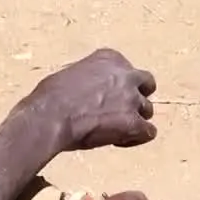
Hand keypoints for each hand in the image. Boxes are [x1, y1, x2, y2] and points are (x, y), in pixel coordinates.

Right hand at [23, 49, 156, 150]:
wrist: (51, 115)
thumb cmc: (51, 97)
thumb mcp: (70, 75)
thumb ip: (89, 80)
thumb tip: (87, 94)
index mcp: (109, 58)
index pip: (126, 69)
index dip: (118, 85)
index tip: (104, 97)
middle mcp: (125, 75)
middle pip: (146, 84)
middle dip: (137, 96)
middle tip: (122, 110)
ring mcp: (132, 98)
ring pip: (147, 110)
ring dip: (135, 119)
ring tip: (114, 130)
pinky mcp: (134, 122)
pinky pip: (148, 132)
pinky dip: (136, 138)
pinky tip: (118, 141)